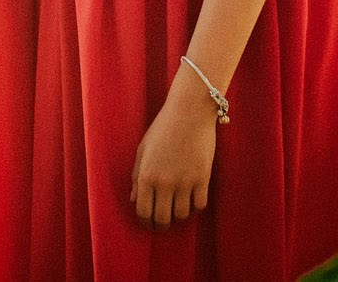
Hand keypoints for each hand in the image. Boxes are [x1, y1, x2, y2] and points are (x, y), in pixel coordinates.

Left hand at [130, 80, 217, 228]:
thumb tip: (134, 200)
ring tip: (177, 209)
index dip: (145, 223)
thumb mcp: (143, 149)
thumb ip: (136, 176)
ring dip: (179, 216)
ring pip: (182, 216)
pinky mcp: (203, 179)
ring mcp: (185, 182)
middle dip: (161, 226)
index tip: (149, 224)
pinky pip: (199, 206)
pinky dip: (195, 208)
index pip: (143, 212)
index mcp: (146, 175)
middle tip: (163, 224)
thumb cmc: (163, 128)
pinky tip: (191, 200)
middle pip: (162, 219)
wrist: (189, 112)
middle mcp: (164, 182)